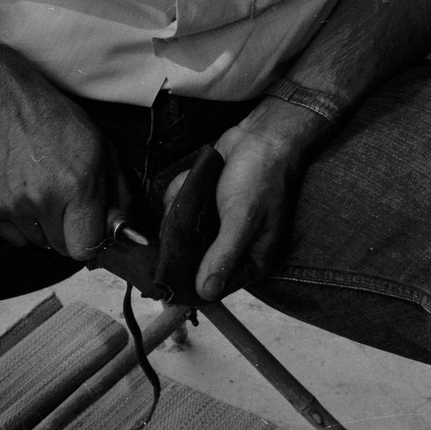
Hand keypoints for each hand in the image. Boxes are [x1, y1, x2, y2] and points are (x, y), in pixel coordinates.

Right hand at [0, 71, 124, 260]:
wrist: (7, 104)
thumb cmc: (59, 124)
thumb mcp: (103, 150)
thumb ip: (119, 194)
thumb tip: (121, 228)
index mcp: (78, 187)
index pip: (86, 248)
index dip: (91, 241)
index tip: (91, 228)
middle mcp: (45, 200)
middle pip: (64, 249)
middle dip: (71, 233)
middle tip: (68, 205)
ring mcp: (15, 207)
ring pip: (40, 244)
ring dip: (46, 228)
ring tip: (44, 194)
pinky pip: (15, 239)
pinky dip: (23, 226)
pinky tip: (25, 197)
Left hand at [164, 99, 329, 299]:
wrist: (260, 137)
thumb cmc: (261, 177)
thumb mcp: (242, 219)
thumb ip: (223, 255)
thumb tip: (205, 292)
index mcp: (252, 260)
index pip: (217, 286)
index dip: (192, 281)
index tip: (169, 270)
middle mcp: (235, 249)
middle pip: (194, 264)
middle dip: (184, 240)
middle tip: (188, 218)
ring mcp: (217, 230)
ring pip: (182, 237)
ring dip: (182, 215)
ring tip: (198, 194)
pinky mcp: (205, 211)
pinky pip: (181, 213)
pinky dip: (182, 196)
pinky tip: (195, 183)